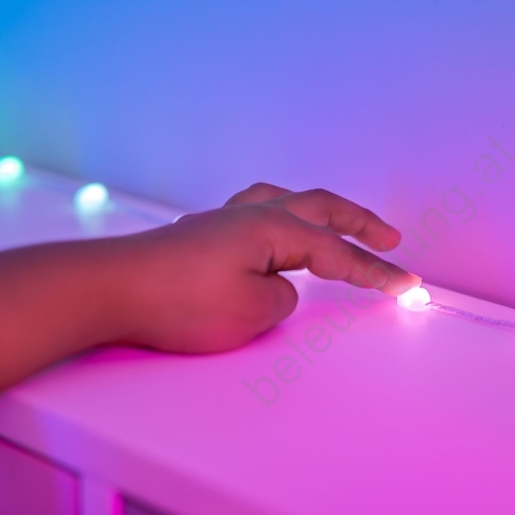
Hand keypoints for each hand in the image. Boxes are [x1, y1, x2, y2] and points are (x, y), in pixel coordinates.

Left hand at [104, 184, 418, 352]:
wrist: (108, 291)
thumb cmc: (176, 301)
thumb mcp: (251, 312)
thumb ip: (281, 299)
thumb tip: (277, 288)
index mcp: (271, 228)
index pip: (337, 252)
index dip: (374, 272)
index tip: (406, 285)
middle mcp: (248, 214)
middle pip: (319, 208)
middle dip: (359, 223)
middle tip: (390, 238)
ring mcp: (220, 221)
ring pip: (284, 202)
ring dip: (318, 212)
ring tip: (336, 225)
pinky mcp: (198, 237)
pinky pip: (254, 215)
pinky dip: (279, 220)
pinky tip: (272, 236)